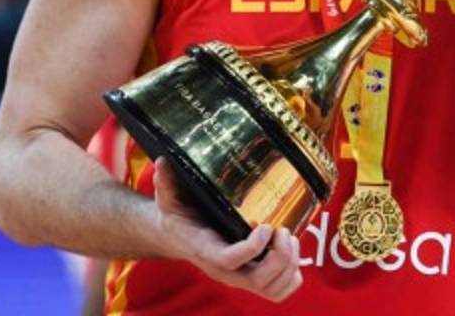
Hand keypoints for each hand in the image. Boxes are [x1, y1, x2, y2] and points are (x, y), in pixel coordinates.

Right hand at [152, 157, 301, 301]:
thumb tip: (162, 162)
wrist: (178, 239)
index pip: (229, 260)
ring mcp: (240, 278)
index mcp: (206, 250)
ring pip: (272, 288)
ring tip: (289, 236)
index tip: (266, 225)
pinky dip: (292, 276)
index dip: (252, 247)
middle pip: (258, 280)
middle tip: (283, 230)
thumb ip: (166, 184)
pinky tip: (290, 251)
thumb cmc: (179, 218)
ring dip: (289, 265)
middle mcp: (225, 270)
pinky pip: (279, 291)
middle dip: (279, 257)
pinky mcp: (252, 280)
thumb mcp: (168, 200)